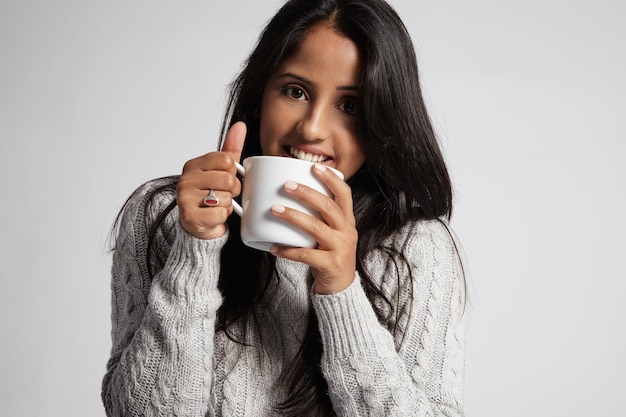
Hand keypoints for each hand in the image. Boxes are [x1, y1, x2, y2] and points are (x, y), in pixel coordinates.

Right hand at [177, 122, 245, 239]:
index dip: (233, 172)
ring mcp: (185, 198)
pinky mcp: (190, 216)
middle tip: (224, 195)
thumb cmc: (209, 196)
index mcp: (193, 165)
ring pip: (225, 197)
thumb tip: (240, 126)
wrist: (197, 225)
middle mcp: (186, 179)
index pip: (227, 159)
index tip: (226, 179)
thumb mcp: (220, 170)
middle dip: (233, 191)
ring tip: (217, 206)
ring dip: (227, 205)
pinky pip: (220, 214)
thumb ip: (230, 149)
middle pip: (228, 179)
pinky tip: (213, 216)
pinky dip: (222, 217)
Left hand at [269, 164, 357, 293]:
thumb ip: (320, 216)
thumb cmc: (331, 255)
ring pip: (315, 228)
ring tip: (274, 209)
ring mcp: (340, 248)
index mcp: (347, 220)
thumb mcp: (332, 232)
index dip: (331, 178)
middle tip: (286, 185)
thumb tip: (292, 194)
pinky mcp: (330, 264)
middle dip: (306, 193)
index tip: (315, 166)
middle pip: (327, 206)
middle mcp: (347, 231)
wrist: (341, 287)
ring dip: (293, 216)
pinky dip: (287, 250)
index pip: (344, 193)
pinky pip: (305, 254)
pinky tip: (273, 247)